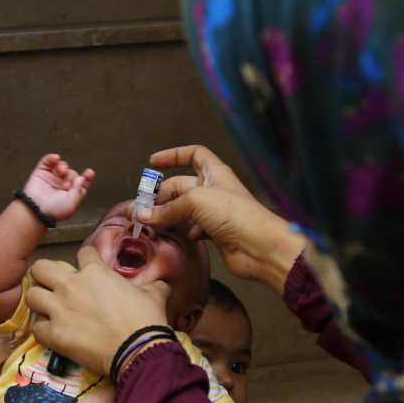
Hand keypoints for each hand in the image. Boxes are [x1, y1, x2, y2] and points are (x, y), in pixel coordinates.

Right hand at [22, 153, 93, 222]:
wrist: (36, 210)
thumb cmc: (54, 210)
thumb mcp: (71, 204)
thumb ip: (79, 191)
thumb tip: (82, 178)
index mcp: (71, 194)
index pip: (81, 183)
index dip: (87, 177)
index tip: (89, 172)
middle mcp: (61, 186)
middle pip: (72, 173)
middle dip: (72, 176)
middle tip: (67, 185)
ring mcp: (51, 178)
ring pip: (62, 166)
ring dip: (64, 166)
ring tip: (61, 171)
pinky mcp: (41, 173)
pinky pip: (47, 161)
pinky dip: (51, 158)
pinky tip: (56, 158)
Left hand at [25, 246, 169, 372]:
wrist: (139, 349)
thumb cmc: (147, 320)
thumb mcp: (155, 295)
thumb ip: (152, 285)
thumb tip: (161, 285)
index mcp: (96, 272)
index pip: (82, 253)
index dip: (85, 261)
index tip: (87, 270)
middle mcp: (72, 286)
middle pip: (41, 267)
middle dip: (44, 275)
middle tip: (54, 286)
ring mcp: (60, 310)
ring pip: (31, 295)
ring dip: (39, 302)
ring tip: (48, 310)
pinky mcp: (54, 334)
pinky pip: (36, 328)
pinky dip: (43, 331)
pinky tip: (52, 334)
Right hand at [144, 145, 305, 294]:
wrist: (260, 248)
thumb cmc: (236, 215)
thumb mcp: (197, 202)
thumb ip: (168, 208)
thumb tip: (142, 214)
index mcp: (215, 173)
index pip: (193, 155)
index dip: (174, 155)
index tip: (154, 162)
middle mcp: (214, 190)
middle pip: (181, 186)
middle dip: (162, 195)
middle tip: (144, 208)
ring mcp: (214, 212)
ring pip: (183, 210)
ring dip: (168, 216)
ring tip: (152, 224)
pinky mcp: (214, 233)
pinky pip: (191, 228)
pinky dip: (182, 232)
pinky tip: (177, 236)